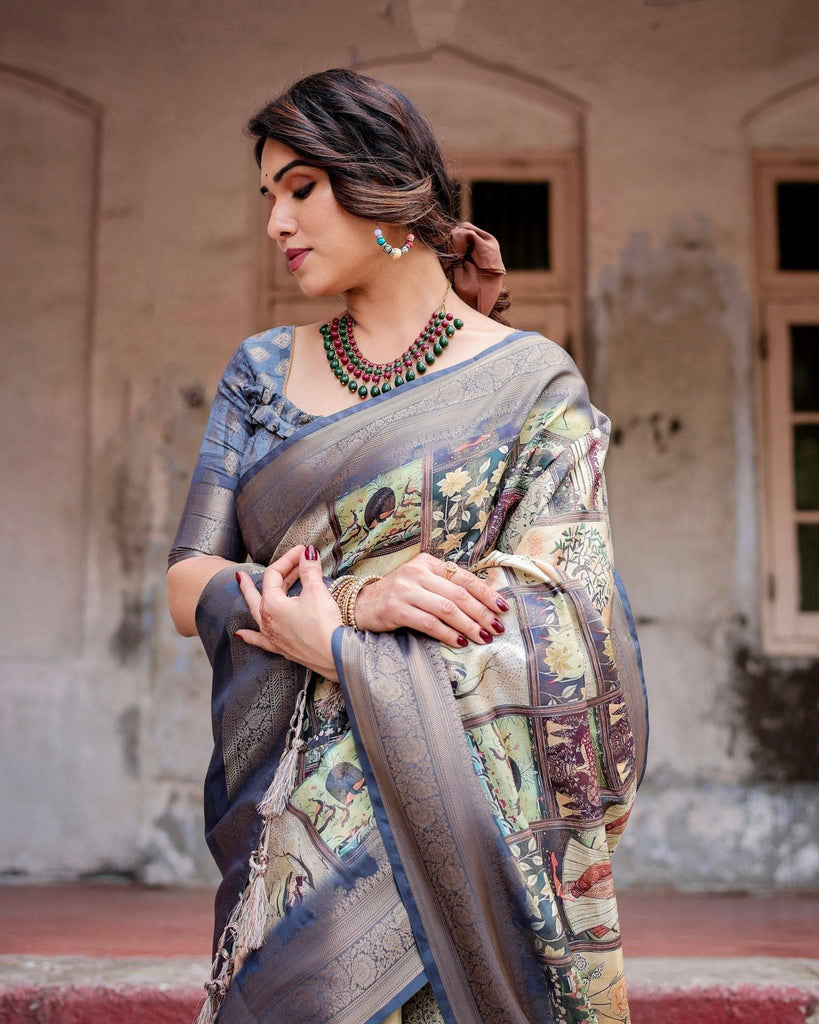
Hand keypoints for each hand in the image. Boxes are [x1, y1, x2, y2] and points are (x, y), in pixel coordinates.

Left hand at [235, 545, 341, 679]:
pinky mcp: (282, 648)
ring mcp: (272, 635)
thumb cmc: (323, 624)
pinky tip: (240, 634)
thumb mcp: (316, 591)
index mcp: (271, 604)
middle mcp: (267, 620)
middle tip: (266, 566)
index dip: (288, 559)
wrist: (334, 654)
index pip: (275, 574)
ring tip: (242, 585)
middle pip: (260, 591)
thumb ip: (309, 570)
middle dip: (265, 576)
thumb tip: (308, 554)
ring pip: (256, 612)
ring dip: (250, 597)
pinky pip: (260, 640)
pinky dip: (250, 636)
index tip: (303, 551)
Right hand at [354, 552, 508, 648]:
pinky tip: (460, 641)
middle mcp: (417, 573)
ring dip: (469, 626)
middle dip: (482, 613)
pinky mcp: (396, 609)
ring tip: (484, 637)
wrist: (362, 604)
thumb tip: (484, 603)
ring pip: (447, 609)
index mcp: (428, 563)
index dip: (486, 593)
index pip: (464, 577)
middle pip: (459, 595)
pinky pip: (429, 623)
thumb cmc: (399, 595)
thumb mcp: (422, 582)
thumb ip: (446, 586)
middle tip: (497, 628)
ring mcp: (405, 590)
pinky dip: (447, 634)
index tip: (503, 608)